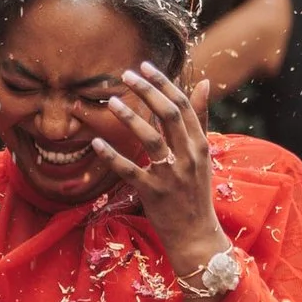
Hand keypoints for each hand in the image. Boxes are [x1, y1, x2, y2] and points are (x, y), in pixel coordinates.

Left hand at [80, 61, 228, 282]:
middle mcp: (188, 156)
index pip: (183, 106)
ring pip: (150, 139)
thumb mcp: (204, 154)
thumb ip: (201, 118)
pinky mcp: (152, 193)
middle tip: (126, 74)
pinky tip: (97, 142)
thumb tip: (203, 81)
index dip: (164, 83)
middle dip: (147, 91)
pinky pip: (129, 170)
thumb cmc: (196, 191)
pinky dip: (112, 155)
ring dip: (129, 117)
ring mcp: (171, 175)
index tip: (145, 66)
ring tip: (110, 101)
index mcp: (200, 144)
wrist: (196, 235)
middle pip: (168, 115)